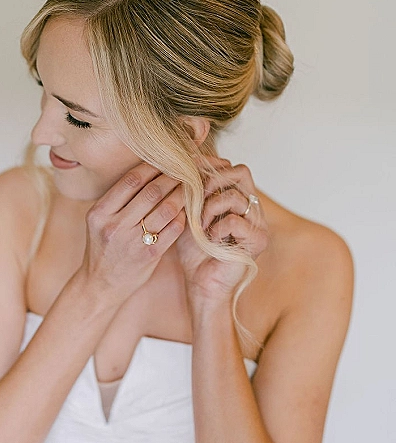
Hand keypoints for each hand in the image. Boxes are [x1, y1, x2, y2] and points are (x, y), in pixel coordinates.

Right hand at [78, 162, 186, 302]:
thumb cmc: (103, 248)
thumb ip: (119, 200)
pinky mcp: (150, 255)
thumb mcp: (100, 221)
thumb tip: (149, 170)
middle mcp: (114, 226)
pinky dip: (183, 215)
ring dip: (182, 194)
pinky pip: (173, 228)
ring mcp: (132, 242)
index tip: (166, 159)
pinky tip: (187, 210)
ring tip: (191, 186)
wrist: (100, 285)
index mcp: (99, 213)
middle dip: (172, 177)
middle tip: (185, 168)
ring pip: (166, 208)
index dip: (152, 166)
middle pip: (151, 191)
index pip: (131, 180)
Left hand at [175, 157, 268, 299]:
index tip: (186, 175)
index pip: (230, 166)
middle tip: (194, 200)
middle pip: (240, 172)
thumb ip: (191, 189)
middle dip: (211, 181)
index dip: (207, 166)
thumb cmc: (194, 250)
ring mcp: (258, 223)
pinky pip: (237, 221)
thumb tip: (184, 158)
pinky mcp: (258, 240)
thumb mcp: (188, 212)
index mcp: (238, 197)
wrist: (201, 283)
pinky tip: (210, 240)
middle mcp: (252, 207)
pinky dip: (218, 228)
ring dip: (210, 208)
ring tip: (199, 226)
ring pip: (236, 196)